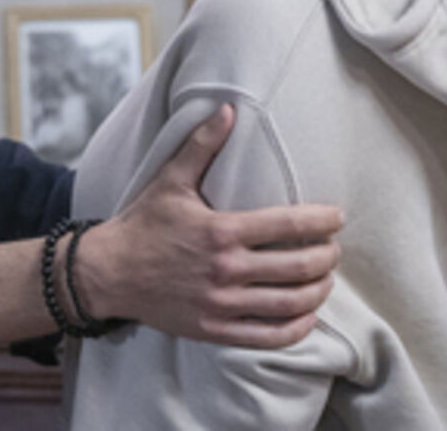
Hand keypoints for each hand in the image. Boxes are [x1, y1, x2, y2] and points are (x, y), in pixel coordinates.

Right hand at [75, 105, 342, 348]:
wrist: (109, 273)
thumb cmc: (144, 223)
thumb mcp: (171, 178)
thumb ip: (202, 144)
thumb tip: (228, 109)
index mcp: (220, 231)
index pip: (288, 226)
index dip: (321, 222)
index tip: (337, 218)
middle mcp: (226, 270)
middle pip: (297, 268)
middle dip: (326, 257)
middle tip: (334, 248)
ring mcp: (222, 304)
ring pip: (289, 304)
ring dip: (318, 291)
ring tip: (325, 278)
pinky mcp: (216, 330)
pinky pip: (269, 337)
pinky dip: (297, 328)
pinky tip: (306, 314)